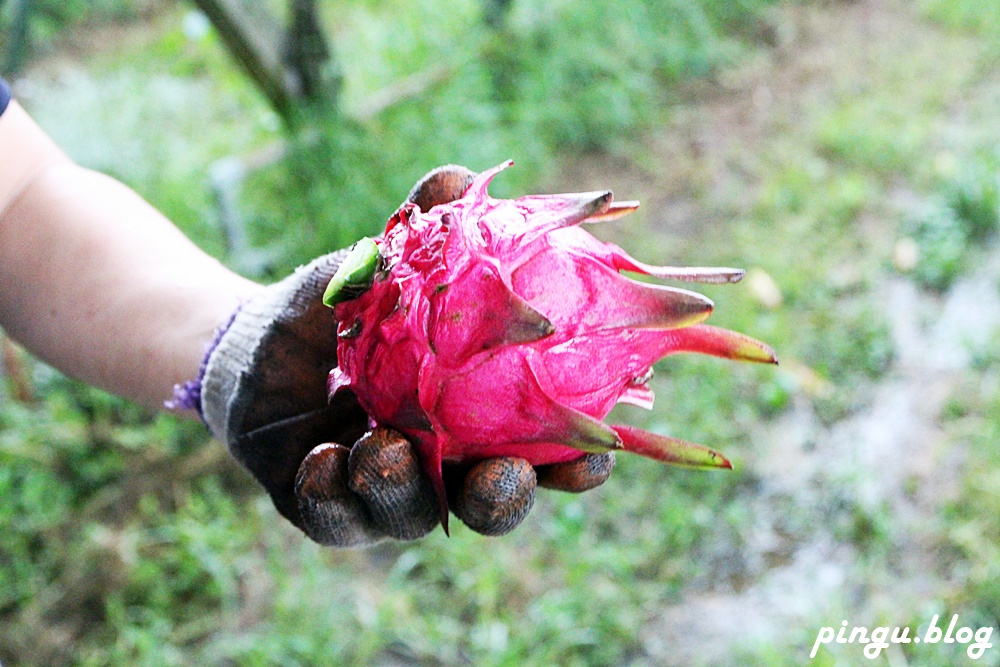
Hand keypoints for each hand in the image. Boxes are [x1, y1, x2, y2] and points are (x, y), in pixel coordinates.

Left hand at [190, 165, 614, 546]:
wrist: (258, 342)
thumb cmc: (343, 309)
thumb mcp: (379, 268)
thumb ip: (420, 232)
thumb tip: (454, 177)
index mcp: (476, 421)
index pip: (539, 454)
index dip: (573, 466)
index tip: (594, 458)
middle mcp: (440, 465)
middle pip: (489, 505)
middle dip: (502, 500)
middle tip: (501, 475)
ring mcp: (382, 493)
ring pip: (410, 515)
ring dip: (403, 488)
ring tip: (379, 446)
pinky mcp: (324, 509)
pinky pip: (335, 518)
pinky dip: (334, 494)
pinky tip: (325, 459)